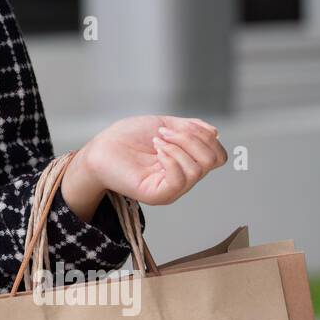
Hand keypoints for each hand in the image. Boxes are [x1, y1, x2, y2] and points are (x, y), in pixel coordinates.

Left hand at [78, 114, 227, 206]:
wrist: (101, 148)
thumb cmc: (128, 137)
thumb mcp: (164, 124)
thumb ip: (190, 128)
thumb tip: (215, 132)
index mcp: (187, 163)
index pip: (218, 155)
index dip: (205, 137)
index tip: (178, 126)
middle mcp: (184, 179)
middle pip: (213, 160)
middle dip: (191, 138)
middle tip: (164, 132)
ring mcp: (172, 189)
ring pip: (198, 168)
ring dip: (178, 145)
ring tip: (156, 140)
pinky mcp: (158, 195)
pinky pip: (179, 179)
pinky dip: (171, 158)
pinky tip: (156, 150)